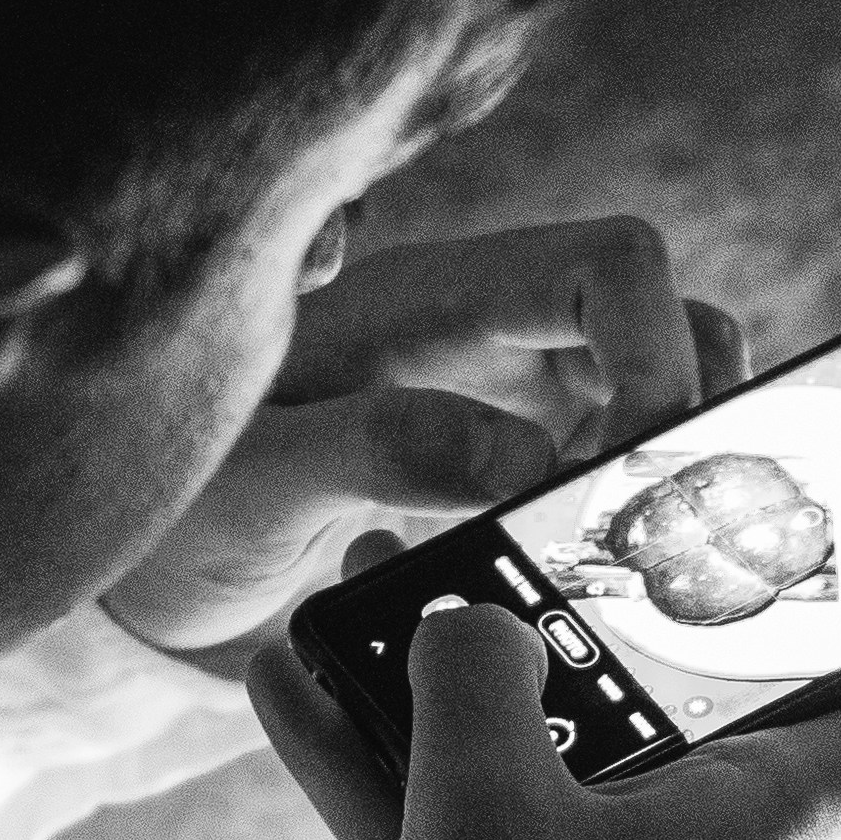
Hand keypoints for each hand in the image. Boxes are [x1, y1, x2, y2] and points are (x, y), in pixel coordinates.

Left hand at [98, 216, 744, 665]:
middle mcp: (489, 325)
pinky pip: (622, 448)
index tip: (637, 473)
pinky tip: (602, 573)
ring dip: (672, 458)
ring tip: (627, 553)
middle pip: (660, 311)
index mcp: (432, 300)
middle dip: (690, 411)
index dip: (659, 354)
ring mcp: (511, 385)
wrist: (150, 570)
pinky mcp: (521, 447)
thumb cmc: (186, 512)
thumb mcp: (258, 484)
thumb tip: (527, 459)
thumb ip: (381, 450)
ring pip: (658, 376)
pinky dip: (642, 502)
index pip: (609, 266)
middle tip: (649, 526)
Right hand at [268, 603, 840, 839]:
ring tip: (363, 587)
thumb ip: (479, 678)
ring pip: (547, 769)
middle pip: (673, 716)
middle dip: (577, 621)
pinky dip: (394, 772)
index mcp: (753, 828)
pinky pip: (469, 839)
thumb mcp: (488, 807)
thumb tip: (468, 618)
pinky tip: (286, 691)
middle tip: (505, 541)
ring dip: (455, 687)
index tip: (791, 566)